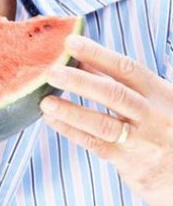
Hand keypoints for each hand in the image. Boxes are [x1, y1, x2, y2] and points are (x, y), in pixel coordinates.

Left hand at [41, 35, 172, 205]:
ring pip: (102, 124)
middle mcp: (153, 115)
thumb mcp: (151, 99)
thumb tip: (80, 59)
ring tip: (45, 101)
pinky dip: (71, 131)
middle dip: (80, 82)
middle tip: (52, 72)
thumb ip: (118, 81)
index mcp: (160, 93)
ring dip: (71, 112)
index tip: (70, 43)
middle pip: (114, 94)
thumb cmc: (162, 127)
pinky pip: (95, 145)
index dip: (98, 54)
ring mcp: (142, 141)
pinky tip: (52, 120)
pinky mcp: (130, 163)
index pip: (127, 69)